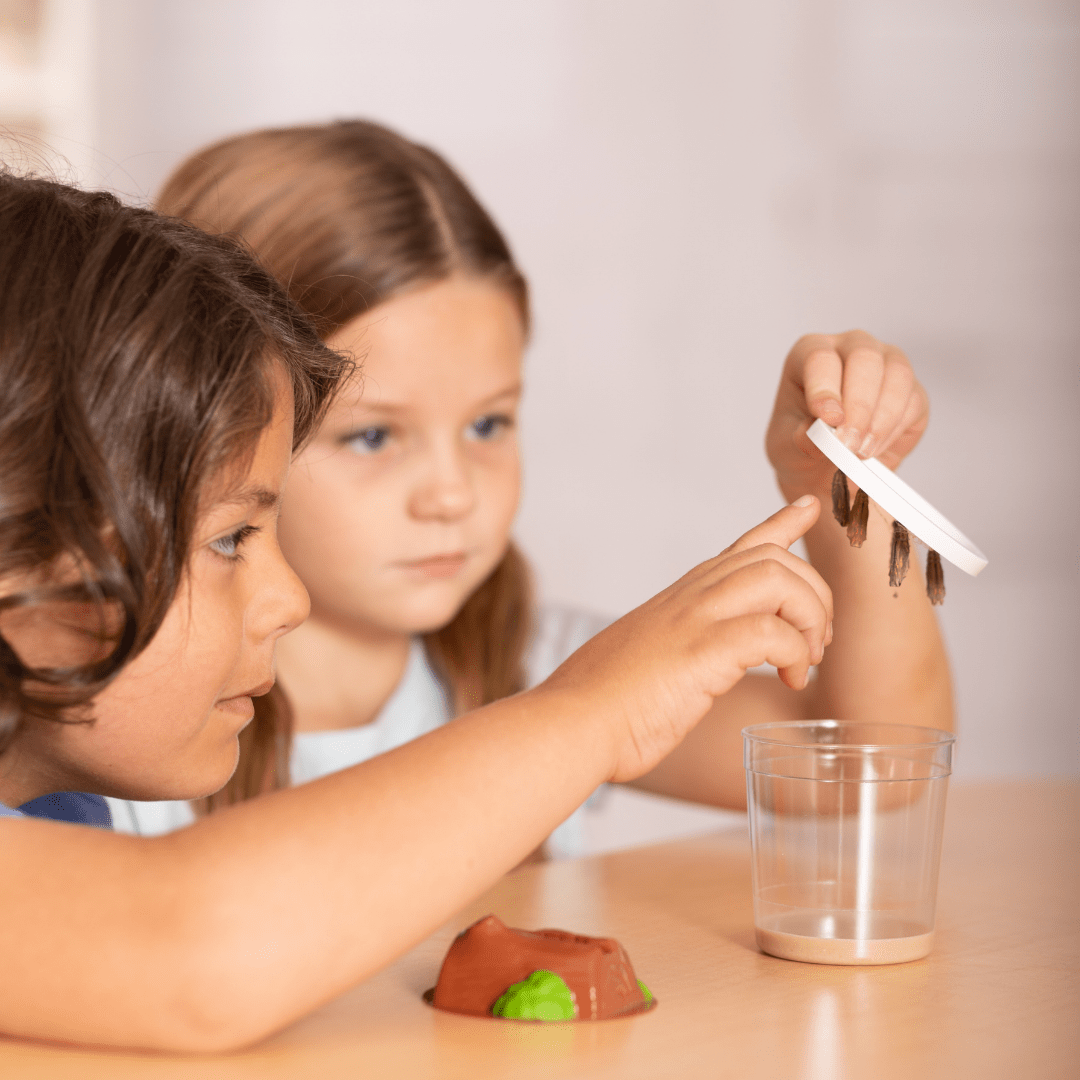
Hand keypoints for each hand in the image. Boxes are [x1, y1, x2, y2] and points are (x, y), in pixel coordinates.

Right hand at [543, 497, 831, 782]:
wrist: (572, 723)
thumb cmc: (606, 704)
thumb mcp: (646, 658)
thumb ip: (673, 647)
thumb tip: (687, 667)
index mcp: (680, 598)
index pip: (740, 546)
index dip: (781, 525)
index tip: (809, 509)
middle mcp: (690, 598)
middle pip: (773, 558)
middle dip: (813, 594)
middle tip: (817, 643)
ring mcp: (694, 620)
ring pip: (778, 579)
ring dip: (809, 616)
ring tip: (808, 659)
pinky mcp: (702, 652)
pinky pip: (771, 632)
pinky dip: (795, 653)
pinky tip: (792, 679)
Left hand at [766, 330, 928, 499]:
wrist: (825, 467)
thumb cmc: (802, 443)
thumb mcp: (786, 445)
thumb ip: (800, 436)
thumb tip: (821, 430)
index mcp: (810, 352)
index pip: (819, 357)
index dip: (825, 388)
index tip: (828, 420)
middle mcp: (850, 348)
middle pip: (864, 357)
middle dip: (859, 404)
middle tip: (848, 443)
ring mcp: (886, 364)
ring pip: (897, 374)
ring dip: (881, 418)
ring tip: (860, 451)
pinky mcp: (911, 390)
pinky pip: (913, 401)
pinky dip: (894, 430)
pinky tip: (873, 449)